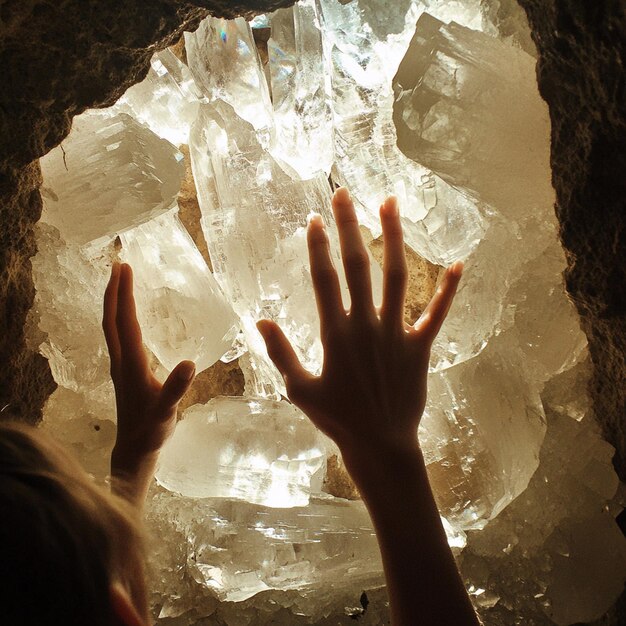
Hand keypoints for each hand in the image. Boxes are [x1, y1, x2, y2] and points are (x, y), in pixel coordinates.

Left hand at [103, 263, 195, 502]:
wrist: (135, 448)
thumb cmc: (151, 430)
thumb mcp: (166, 411)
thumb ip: (176, 388)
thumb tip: (190, 363)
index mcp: (130, 364)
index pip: (124, 323)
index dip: (123, 295)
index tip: (124, 269)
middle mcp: (120, 361)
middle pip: (112, 319)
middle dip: (114, 290)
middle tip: (119, 265)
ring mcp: (120, 366)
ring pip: (112, 327)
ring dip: (114, 302)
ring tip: (120, 281)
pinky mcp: (124, 371)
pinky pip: (118, 336)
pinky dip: (120, 317)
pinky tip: (129, 315)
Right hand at [257, 188, 461, 456]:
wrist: (381, 444)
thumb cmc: (338, 419)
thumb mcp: (299, 390)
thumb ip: (281, 354)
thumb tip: (259, 321)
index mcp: (336, 335)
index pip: (324, 282)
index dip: (318, 248)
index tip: (315, 220)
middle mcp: (367, 325)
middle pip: (358, 267)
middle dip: (350, 228)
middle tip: (344, 195)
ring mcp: (397, 333)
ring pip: (397, 277)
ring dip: (393, 239)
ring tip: (390, 204)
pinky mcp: (420, 346)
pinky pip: (438, 314)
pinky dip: (449, 290)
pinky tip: (459, 263)